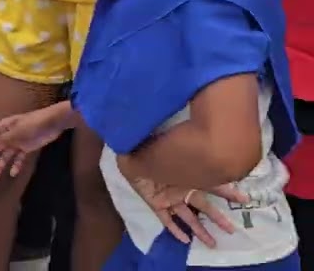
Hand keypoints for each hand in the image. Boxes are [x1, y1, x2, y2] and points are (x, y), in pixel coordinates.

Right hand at [0, 105, 66, 178]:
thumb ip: (4, 140)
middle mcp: (7, 135)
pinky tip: (13, 174)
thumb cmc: (33, 124)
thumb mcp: (17, 132)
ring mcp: (17, 142)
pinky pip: (18, 158)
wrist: (52, 123)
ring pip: (5, 154)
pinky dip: (16, 165)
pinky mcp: (27, 147)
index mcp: (3, 127)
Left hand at [116, 155, 247, 246]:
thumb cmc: (154, 145)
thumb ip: (192, 147)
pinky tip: (184, 240)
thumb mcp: (176, 147)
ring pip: (187, 217)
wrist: (130, 149)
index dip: (227, 191)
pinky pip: (165, 219)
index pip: (213, 185)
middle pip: (204, 206)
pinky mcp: (155, 203)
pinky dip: (174, 229)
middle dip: (218, 218)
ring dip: (200, 230)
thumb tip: (215, 132)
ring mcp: (169, 197)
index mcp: (190, 175)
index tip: (244, 199)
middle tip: (232, 230)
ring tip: (212, 244)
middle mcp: (182, 188)